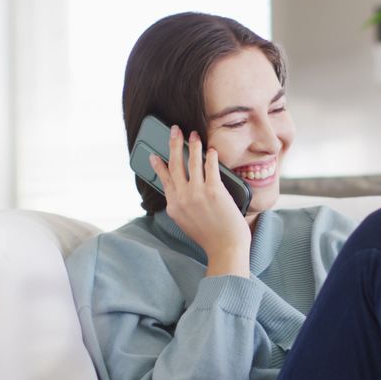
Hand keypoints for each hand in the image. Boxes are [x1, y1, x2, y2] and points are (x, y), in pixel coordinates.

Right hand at [150, 126, 250, 276]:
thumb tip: (179, 191)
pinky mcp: (214, 191)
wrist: (226, 248)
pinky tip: (211, 150)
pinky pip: (210, 167)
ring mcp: (197, 194)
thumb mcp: (187, 223)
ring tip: (194, 135)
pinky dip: (210, 156)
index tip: (155, 154)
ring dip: (192, 145)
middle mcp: (182, 198)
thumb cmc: (210, 237)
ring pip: (192, 162)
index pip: (164, 179)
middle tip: (175, 131)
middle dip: (174, 144)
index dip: (158, 164)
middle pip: (175, 164)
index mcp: (174, 206)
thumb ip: (181, 206)